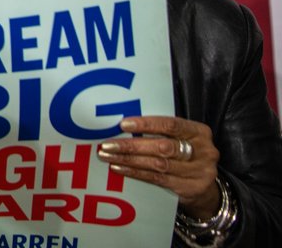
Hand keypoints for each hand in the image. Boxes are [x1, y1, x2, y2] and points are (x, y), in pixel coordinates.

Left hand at [97, 116, 220, 217]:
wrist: (205, 185)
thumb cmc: (186, 152)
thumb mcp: (181, 137)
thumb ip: (161, 131)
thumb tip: (123, 125)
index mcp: (199, 132)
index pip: (171, 125)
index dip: (146, 125)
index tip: (123, 125)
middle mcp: (203, 151)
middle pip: (163, 147)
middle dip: (132, 145)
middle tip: (108, 145)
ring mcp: (199, 172)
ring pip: (158, 165)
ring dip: (129, 160)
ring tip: (108, 156)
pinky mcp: (190, 189)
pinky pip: (157, 179)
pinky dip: (135, 173)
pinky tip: (119, 168)